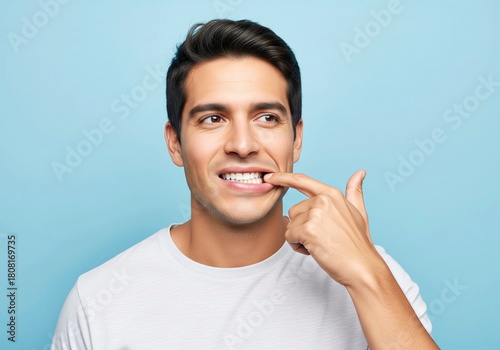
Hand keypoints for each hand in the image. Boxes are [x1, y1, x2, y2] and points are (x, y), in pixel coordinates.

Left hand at [263, 170, 382, 286]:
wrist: (362, 267)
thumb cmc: (358, 243)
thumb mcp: (359, 212)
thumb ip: (354, 192)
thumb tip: (360, 173)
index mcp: (332, 194)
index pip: (301, 180)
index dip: (282, 177)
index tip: (269, 177)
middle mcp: (322, 200)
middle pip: (294, 211)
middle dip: (301, 227)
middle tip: (321, 239)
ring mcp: (315, 214)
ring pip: (290, 225)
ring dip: (299, 238)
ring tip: (319, 245)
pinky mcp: (308, 230)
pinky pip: (289, 236)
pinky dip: (297, 246)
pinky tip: (314, 250)